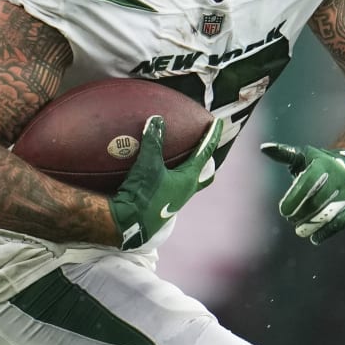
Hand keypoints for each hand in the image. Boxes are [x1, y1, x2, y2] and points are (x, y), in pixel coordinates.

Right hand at [110, 115, 224, 249]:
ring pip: (188, 183)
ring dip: (188, 170)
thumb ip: (153, 142)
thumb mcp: (147, 165)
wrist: (127, 224)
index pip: (205, 153)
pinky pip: (171, 187)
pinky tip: (158, 173)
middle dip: (207, 162)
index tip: (217, 123)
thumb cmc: (142, 195)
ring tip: (181, 159)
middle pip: (204, 176)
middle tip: (205, 149)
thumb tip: (157, 120)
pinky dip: (170, 177)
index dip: (212, 136)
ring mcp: (173, 201)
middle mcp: (185, 192)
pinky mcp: (161, 206)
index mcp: (188, 180)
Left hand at [261, 142, 344, 242]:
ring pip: (329, 214)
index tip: (284, 211)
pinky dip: (327, 232)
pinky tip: (315, 238)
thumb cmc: (320, 164)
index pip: (307, 184)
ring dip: (312, 225)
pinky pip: (342, 222)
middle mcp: (341, 176)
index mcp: (324, 164)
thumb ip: (285, 154)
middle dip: (301, 214)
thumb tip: (265, 148)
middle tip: (292, 219)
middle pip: (317, 202)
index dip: (293, 200)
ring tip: (300, 230)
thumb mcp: (303, 156)